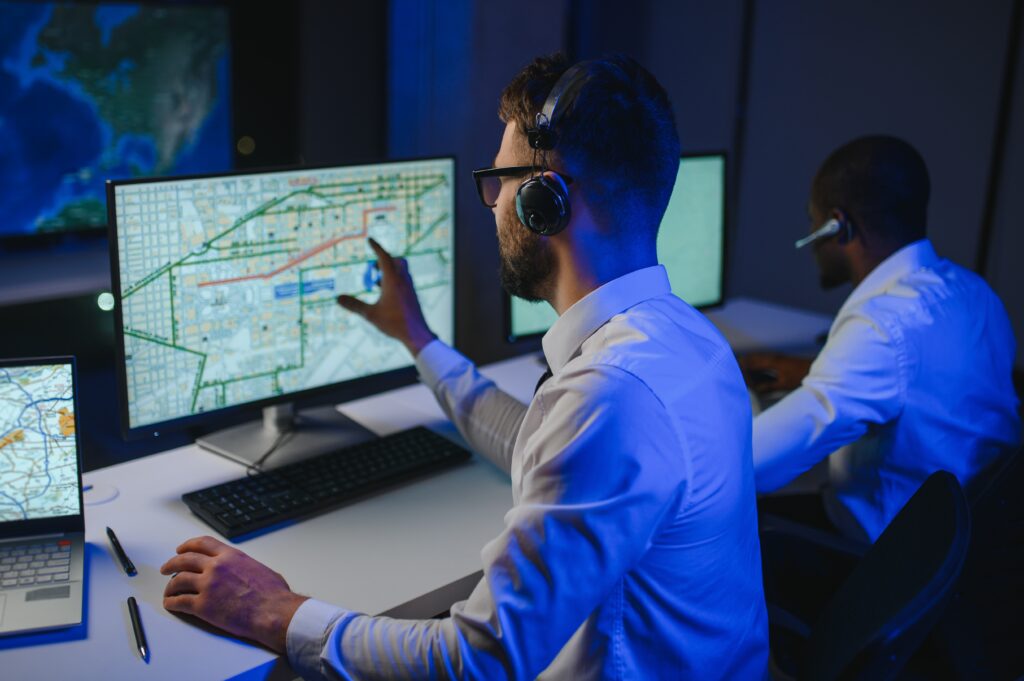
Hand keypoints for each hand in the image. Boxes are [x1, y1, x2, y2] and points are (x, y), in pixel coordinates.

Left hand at [160, 535, 307, 652]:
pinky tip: (170, 604)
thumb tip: (246, 571)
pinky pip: (180, 602)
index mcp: (231, 556)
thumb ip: (245, 566)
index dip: (188, 545)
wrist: (272, 612)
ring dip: (170, 585)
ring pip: (179, 580)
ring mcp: (208, 585)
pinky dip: (172, 602)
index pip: (203, 544)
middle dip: (172, 563)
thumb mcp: (260, 569)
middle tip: (167, 568)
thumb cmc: (273, 594)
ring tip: (168, 590)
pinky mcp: (203, 606)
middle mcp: (216, 567)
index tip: (181, 549)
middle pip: (185, 560)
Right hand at [337, 238, 435, 355]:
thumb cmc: (394, 324)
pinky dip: (394, 280)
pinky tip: (386, 294)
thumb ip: (354, 305)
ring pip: (402, 270)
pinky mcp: (412, 295)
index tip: (370, 240)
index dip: (376, 247)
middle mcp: (403, 281)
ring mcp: (410, 288)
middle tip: (373, 270)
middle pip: (397, 260)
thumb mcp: (370, 315)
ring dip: (389, 271)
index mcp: (393, 281)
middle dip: (385, 260)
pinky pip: (404, 280)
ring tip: (377, 284)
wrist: (417, 334)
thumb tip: (337, 298)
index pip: (384, 257)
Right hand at [738, 352, 812, 393]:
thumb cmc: (802, 376)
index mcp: (771, 361)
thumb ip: (769, 386)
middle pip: (751, 358)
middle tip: (737, 376)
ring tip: (745, 378)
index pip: (750, 363)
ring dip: (750, 367)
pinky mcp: (780, 360)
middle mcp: (772, 357)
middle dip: (743, 367)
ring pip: (757, 359)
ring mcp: (776, 357)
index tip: (739, 380)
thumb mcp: (784, 384)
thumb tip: (757, 389)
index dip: (743, 371)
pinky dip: (758, 368)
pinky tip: (758, 376)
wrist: (818, 369)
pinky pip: (763, 362)